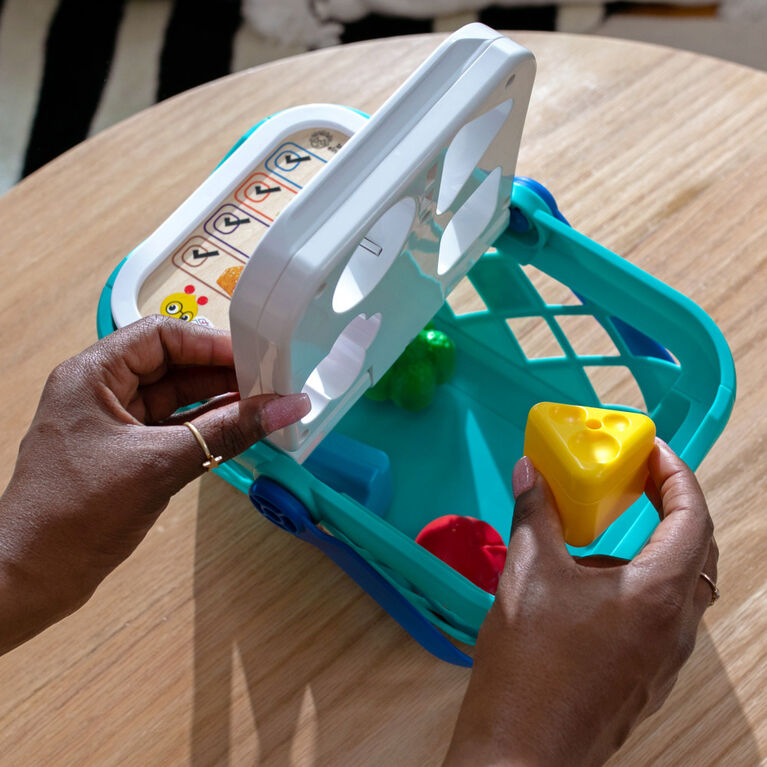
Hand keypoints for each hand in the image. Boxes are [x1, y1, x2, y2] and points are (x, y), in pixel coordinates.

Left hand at [0, 316, 309, 652]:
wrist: (33, 576)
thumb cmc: (73, 516)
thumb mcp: (159, 464)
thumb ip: (226, 432)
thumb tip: (284, 408)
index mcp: (92, 375)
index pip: (161, 336)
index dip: (211, 344)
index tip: (255, 358)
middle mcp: (100, 391)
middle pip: (172, 364)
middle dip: (221, 373)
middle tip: (269, 383)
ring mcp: (112, 423)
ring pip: (176, 398)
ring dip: (218, 402)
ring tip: (263, 406)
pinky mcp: (125, 453)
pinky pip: (173, 428)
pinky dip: (205, 428)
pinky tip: (239, 431)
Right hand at [444, 440, 717, 766]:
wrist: (520, 747)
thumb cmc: (528, 662)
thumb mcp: (527, 572)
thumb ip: (535, 513)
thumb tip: (530, 471)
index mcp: (656, 593)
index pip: (692, 517)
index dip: (677, 475)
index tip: (652, 451)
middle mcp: (675, 626)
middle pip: (699, 550)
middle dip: (674, 506)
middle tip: (638, 480)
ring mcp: (666, 656)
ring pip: (684, 584)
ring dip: (660, 544)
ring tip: (614, 522)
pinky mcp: (648, 675)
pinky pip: (664, 613)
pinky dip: (646, 579)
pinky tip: (596, 578)